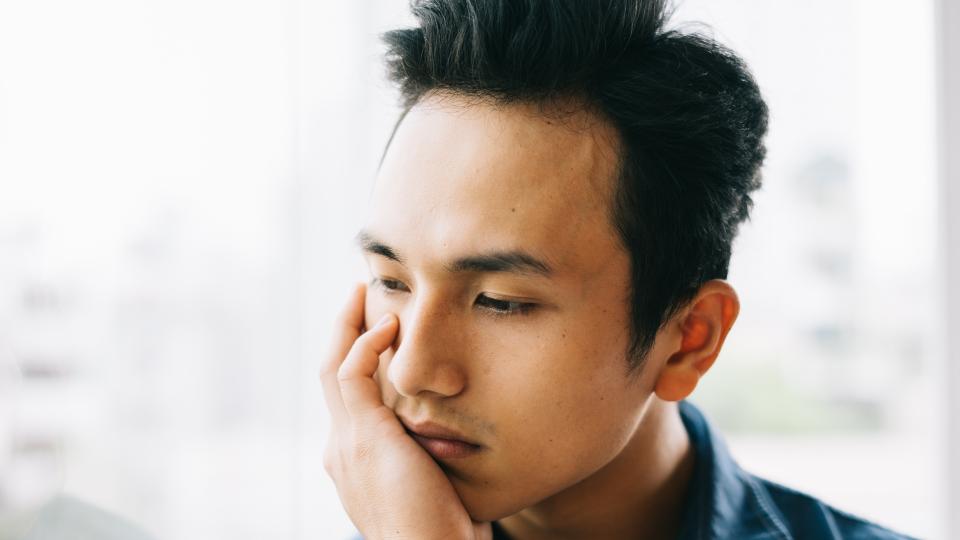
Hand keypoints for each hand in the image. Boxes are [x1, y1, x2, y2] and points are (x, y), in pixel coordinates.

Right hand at [320, 283, 491, 539]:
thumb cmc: (444, 533)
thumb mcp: (432, 486)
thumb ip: (429, 457)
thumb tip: (453, 439)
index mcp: (354, 461)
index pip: (346, 397)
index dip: (355, 359)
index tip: (375, 331)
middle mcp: (340, 449)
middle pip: (331, 374)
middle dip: (342, 332)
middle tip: (358, 296)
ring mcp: (347, 443)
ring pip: (334, 366)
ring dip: (348, 325)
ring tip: (365, 292)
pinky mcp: (363, 435)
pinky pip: (351, 372)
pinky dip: (365, 341)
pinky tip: (389, 322)